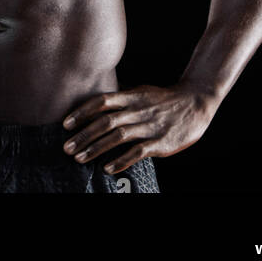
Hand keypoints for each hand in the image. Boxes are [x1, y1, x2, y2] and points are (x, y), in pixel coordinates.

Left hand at [62, 80, 217, 173]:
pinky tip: (107, 168)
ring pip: (117, 137)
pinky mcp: (160, 142)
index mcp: (131, 96)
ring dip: (96, 148)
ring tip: (79, 158)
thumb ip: (122, 98)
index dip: (82, 112)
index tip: (65, 124)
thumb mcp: (142, 92)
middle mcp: (137, 110)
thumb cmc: (164, 99)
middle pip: (105, 122)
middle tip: (66, 147)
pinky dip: (121, 160)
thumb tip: (99, 103)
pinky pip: (137, 152)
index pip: (101, 101)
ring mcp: (149, 126)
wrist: (195, 101)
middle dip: (83, 135)